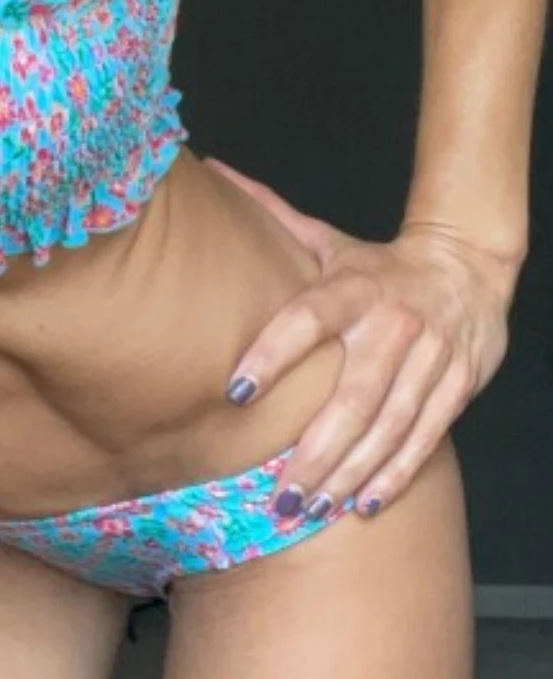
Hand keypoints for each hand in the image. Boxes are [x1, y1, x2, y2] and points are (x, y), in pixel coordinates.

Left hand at [204, 158, 517, 521]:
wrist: (468, 264)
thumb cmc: (378, 266)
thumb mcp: (327, 241)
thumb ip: (269, 215)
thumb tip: (209, 169)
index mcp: (354, 286)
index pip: (309, 318)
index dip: (273, 352)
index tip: (236, 392)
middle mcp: (394, 323)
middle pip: (353, 394)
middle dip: (314, 450)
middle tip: (277, 493)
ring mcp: (432, 356)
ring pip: (389, 425)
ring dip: (349, 473)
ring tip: (310, 509)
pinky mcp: (459, 384)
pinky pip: (426, 436)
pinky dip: (395, 473)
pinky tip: (364, 503)